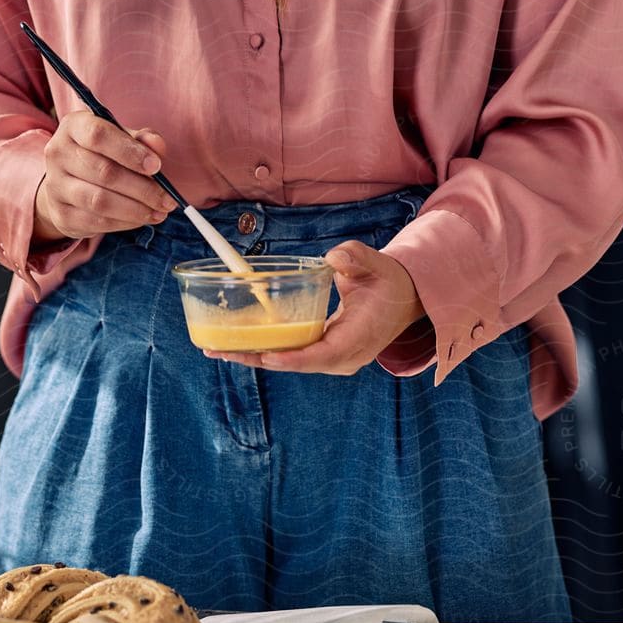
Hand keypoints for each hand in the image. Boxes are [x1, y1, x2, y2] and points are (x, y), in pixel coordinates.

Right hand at [31, 113, 173, 245]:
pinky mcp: (60, 214)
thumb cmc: (103, 153)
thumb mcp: (121, 138)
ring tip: (160, 212)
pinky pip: (96, 221)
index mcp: (73, 126)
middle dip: (142, 188)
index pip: (98, 135)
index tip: (157, 166)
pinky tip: (142, 219)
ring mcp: (55, 186)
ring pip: (100, 201)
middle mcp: (58, 154)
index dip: (129, 151)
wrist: (68, 181)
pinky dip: (124, 222)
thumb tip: (157, 146)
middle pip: (104, 172)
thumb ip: (142, 139)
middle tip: (168, 199)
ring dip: (136, 209)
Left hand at [202, 239, 426, 375]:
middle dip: (258, 358)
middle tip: (219, 350)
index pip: (322, 355)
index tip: (266, 356)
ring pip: (291, 363)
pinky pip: (294, 356)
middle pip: (297, 364)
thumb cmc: (389, 280)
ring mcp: (335, 360)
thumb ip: (356, 257)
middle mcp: (345, 357)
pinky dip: (268, 351)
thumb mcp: (377, 264)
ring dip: (256, 357)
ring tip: (218, 349)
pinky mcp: (327, 355)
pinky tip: (241, 345)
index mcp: (358, 339)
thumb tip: (333, 257)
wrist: (404, 298)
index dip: (293, 359)